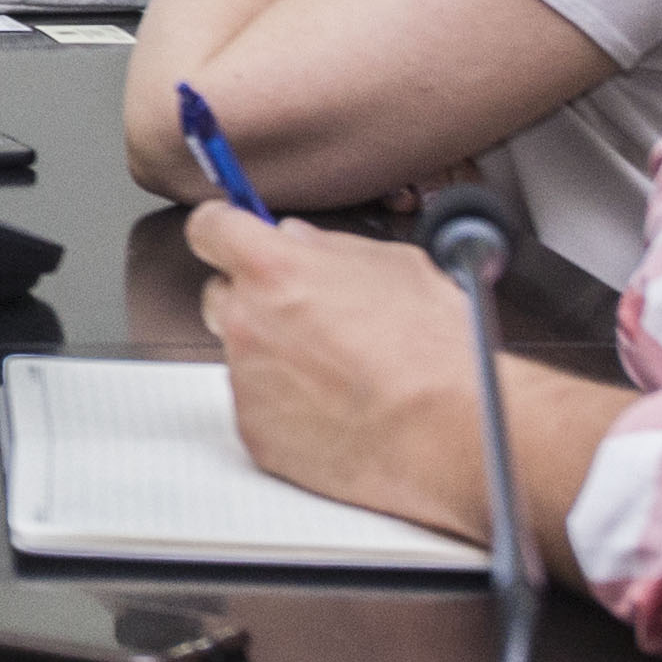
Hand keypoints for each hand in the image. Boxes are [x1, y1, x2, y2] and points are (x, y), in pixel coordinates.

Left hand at [184, 203, 491, 541]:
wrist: (451, 434)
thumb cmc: (436, 352)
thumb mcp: (397, 266)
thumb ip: (330, 246)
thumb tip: (297, 239)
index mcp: (274, 269)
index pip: (210, 228)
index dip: (223, 228)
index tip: (231, 235)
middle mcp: (245, 322)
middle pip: (221, 295)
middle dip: (254, 300)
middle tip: (309, 319)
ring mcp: (246, 381)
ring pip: (243, 355)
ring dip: (274, 357)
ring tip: (339, 374)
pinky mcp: (254, 433)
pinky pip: (257, 407)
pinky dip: (284, 408)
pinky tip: (334, 410)